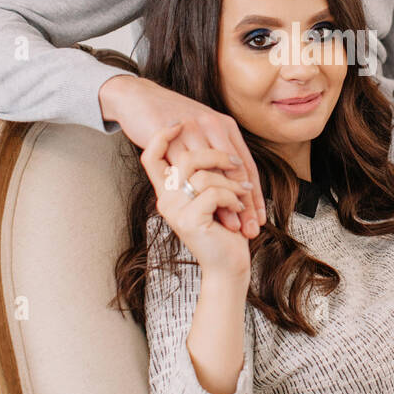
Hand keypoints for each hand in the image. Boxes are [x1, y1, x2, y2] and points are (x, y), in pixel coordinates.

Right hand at [99, 73, 264, 236]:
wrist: (138, 96)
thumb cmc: (168, 115)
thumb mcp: (201, 127)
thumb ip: (215, 148)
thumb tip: (231, 179)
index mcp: (224, 124)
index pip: (246, 163)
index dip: (254, 191)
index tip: (260, 215)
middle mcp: (212, 126)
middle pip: (238, 170)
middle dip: (248, 203)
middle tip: (254, 227)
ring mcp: (193, 135)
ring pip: (219, 176)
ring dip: (230, 204)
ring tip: (236, 225)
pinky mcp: (174, 144)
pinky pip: (196, 176)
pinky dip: (210, 198)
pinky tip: (215, 214)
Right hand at [140, 123, 252, 279]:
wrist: (226, 269)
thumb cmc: (222, 232)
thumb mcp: (209, 199)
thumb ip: (202, 176)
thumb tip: (213, 148)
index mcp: (166, 191)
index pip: (150, 157)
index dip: (160, 137)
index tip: (177, 124)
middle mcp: (165, 199)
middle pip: (184, 159)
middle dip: (218, 156)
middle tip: (236, 164)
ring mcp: (175, 210)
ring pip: (203, 174)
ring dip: (232, 182)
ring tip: (244, 194)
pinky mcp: (190, 220)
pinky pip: (213, 193)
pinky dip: (232, 198)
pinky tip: (238, 209)